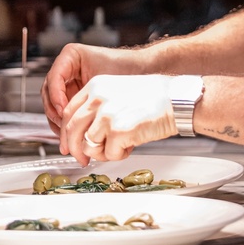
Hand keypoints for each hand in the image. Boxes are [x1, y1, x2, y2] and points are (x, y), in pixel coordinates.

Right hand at [41, 43, 140, 134]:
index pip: (54, 77)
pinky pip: (61, 112)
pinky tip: (71, 134)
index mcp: (71, 56)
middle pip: (48, 92)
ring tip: (68, 132)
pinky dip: (64, 123)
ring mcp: (67, 84)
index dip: (56, 95)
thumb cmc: (126, 68)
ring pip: (52, 104)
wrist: (140, 72)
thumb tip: (65, 114)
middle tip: (65, 125)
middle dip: (55, 111)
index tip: (64, 110)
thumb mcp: (104, 77)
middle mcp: (66, 69)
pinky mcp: (72, 97)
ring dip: (57, 120)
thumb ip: (85, 93)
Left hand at [58, 74, 177, 164]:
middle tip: (83, 159)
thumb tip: (84, 133)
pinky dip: (119, 155)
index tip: (69, 145)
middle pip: (72, 130)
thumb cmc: (155, 96)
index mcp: (96, 85)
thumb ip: (98, 107)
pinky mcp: (118, 131)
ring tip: (119, 146)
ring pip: (88, 146)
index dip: (67, 133)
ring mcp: (106, 114)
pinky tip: (132, 145)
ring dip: (102, 153)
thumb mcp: (119, 91)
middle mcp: (98, 98)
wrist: (177, 99)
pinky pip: (109, 154)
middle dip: (76, 149)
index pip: (68, 112)